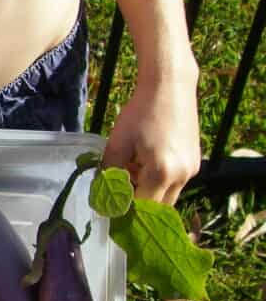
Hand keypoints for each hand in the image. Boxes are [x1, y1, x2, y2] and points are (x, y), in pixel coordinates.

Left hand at [102, 71, 201, 204]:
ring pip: (167, 195)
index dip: (125, 212)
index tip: (110, 210)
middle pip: (157, 207)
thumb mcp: (117, 145)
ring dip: (148, 191)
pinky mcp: (195, 162)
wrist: (170, 87)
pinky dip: (158, 180)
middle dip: (137, 203)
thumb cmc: (140, 114)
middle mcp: (182, 176)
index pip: (141, 208)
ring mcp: (192, 170)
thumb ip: (110, 175)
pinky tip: (144, 161)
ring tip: (131, 168)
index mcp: (161, 173)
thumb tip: (104, 199)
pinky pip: (175, 182)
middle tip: (118, 190)